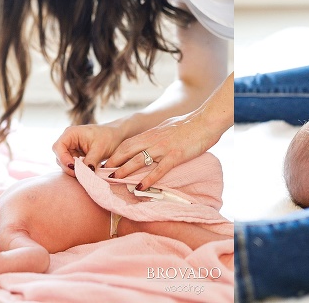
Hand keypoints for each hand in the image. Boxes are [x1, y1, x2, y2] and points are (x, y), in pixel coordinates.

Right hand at [52, 122, 126, 176]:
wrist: (118, 136)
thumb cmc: (109, 137)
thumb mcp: (100, 149)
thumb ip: (90, 160)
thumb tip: (84, 173)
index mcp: (71, 133)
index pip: (58, 147)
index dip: (63, 158)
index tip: (73, 167)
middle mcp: (68, 140)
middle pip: (59, 156)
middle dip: (68, 167)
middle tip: (80, 174)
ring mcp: (71, 148)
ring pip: (64, 162)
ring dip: (72, 169)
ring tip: (85, 174)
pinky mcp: (76, 155)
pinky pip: (72, 165)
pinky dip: (77, 170)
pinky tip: (85, 172)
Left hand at [104, 105, 226, 190]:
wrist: (206, 121)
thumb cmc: (190, 124)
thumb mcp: (168, 127)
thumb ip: (158, 134)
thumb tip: (151, 141)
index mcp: (152, 133)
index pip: (128, 143)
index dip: (115, 154)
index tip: (105, 164)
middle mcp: (154, 140)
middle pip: (127, 150)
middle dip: (113, 162)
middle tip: (102, 174)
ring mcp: (164, 147)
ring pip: (139, 159)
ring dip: (124, 170)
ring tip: (114, 180)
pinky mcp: (175, 155)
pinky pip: (159, 169)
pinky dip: (148, 179)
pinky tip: (140, 188)